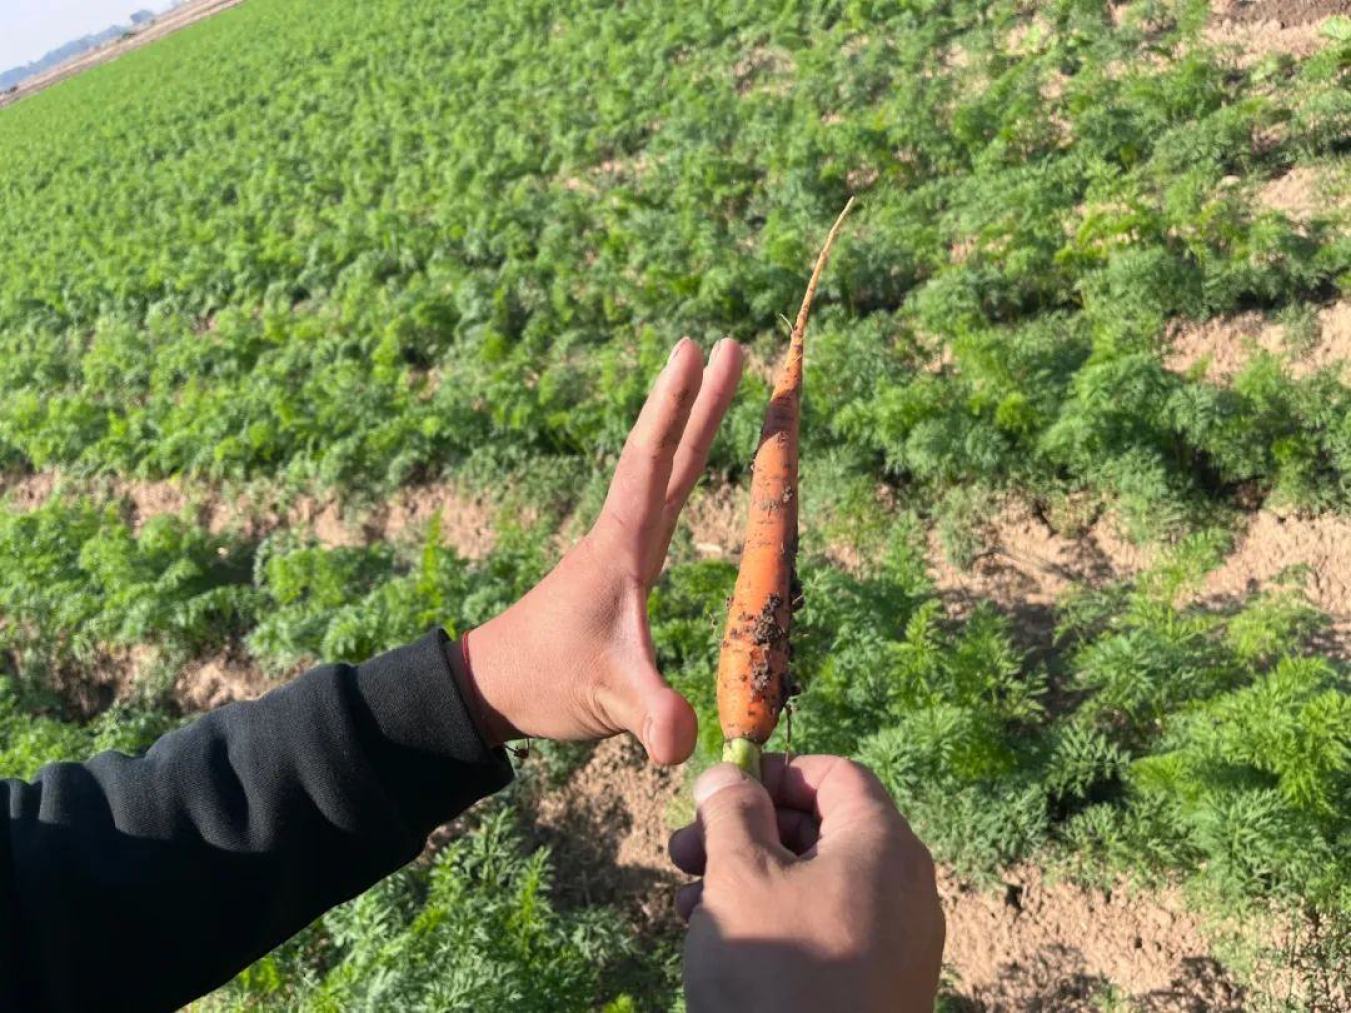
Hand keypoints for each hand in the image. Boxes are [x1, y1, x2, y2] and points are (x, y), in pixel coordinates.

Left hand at [462, 337, 743, 762]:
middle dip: (700, 399)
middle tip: (732, 344)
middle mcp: (622, 537)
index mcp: (620, 547)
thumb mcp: (604, 701)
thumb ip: (646, 714)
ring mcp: (622, 551)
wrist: (492, 688)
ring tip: (723, 381)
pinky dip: (682, 469)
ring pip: (667, 473)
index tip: (696, 348)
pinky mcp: (623, 573)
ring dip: (694, 425)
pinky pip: (663, 503)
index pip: (653, 461)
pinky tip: (689, 465)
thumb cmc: (544, 682)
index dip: (677, 406)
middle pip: (668, 453)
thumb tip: (683, 742)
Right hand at [670, 755, 944, 1012]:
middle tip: (683, 848)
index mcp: (884, 845)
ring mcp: (893, 944)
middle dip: (745, 829)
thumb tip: (729, 775)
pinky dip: (771, 920)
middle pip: (821, 828)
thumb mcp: (740, 875)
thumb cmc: (779, 975)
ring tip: (687, 900)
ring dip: (746, 876)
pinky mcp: (874, 988)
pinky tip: (714, 938)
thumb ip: (732, 811)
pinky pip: (822, 929)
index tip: (722, 789)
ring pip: (813, 882)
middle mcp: (901, 889)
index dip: (776, 772)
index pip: (836, 776)